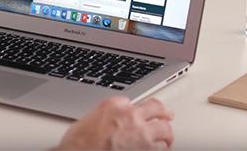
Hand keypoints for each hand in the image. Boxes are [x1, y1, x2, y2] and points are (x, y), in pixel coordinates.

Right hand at [55, 97, 173, 149]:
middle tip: (167, 115)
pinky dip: (162, 148)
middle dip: (163, 113)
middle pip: (157, 109)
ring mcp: (141, 135)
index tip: (143, 110)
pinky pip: (161, 148)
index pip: (136, 101)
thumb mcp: (88, 118)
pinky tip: (161, 148)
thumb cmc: (78, 143)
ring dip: (166, 133)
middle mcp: (131, 116)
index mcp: (115, 104)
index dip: (140, 108)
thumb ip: (106, 115)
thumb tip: (112, 120)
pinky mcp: (146, 150)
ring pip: (165, 130)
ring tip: (167, 136)